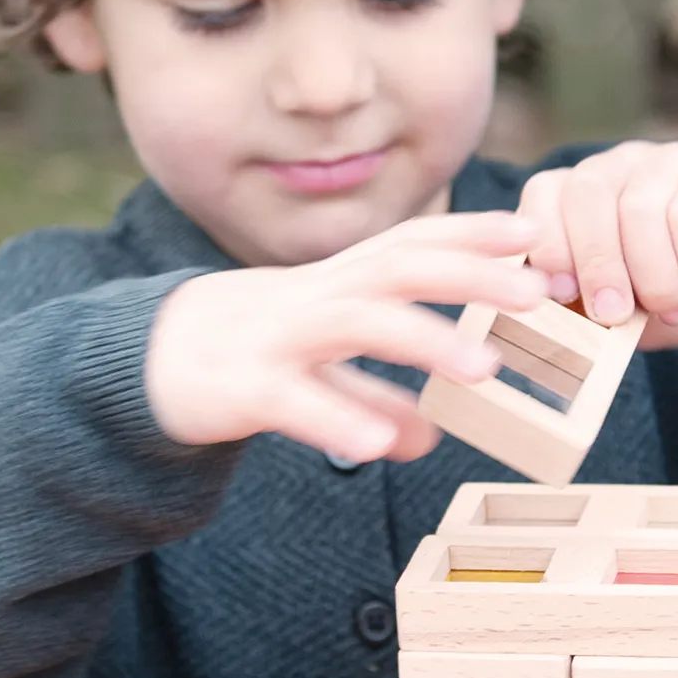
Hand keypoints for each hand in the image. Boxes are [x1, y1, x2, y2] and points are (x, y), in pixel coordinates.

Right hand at [146, 211, 546, 462]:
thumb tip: (427, 436)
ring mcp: (276, 338)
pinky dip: (338, 419)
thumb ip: (370, 397)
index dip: (470, 233)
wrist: (139, 364)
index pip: (411, 243)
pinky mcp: (241, 386)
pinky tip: (383, 447)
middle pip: (398, 268)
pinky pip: (294, 401)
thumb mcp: (315, 374)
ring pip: (357, 322)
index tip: (532, 230)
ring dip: (425, 340)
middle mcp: (313, 298)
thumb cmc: (242, 356)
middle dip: (469, 274)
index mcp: (336, 286)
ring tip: (487, 369)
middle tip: (538, 292)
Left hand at [517, 142, 677, 350]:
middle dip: (596, 263)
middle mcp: (621, 166)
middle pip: (588, 194)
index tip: (558, 291)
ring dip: (654, 275)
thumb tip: (551, 316)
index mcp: (582, 193)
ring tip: (675, 310)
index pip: (544, 193)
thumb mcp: (620, 311)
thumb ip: (583, 308)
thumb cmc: (672, 296)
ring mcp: (671, 163)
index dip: (546, 241)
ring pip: (641, 209)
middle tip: (612, 314)